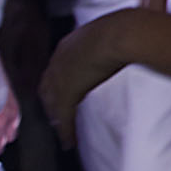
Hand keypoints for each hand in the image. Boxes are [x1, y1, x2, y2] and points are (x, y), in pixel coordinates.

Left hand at [39, 14, 128, 148]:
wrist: (120, 35)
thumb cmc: (123, 29)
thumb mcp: (110, 31)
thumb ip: (107, 40)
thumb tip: (121, 40)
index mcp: (69, 44)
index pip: (57, 68)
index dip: (57, 82)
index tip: (62, 92)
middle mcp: (58, 60)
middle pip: (47, 87)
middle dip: (50, 102)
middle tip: (55, 116)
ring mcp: (60, 78)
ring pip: (51, 104)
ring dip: (55, 118)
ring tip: (60, 131)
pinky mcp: (66, 94)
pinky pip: (63, 117)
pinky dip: (65, 131)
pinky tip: (69, 142)